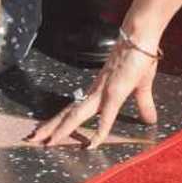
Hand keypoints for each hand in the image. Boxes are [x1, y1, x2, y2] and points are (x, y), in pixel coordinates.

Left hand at [29, 38, 158, 148]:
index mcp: (99, 92)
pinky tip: (91, 144)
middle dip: (50, 127)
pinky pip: (106, 116)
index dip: (62, 122)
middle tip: (31, 139)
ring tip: (45, 141)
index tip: (50, 134)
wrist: (140, 37)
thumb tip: (150, 119)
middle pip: (67, 113)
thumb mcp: (141, 87)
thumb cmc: (140, 57)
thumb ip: (144, 104)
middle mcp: (95, 93)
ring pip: (76, 114)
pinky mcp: (115, 91)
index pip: (75, 110)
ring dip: (61, 129)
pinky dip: (99, 132)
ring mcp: (103, 92)